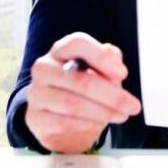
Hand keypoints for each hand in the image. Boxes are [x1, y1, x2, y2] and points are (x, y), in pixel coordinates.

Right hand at [25, 32, 141, 153]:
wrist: (57, 119)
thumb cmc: (81, 89)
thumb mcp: (98, 72)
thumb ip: (109, 63)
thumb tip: (117, 67)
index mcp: (60, 50)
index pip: (78, 43)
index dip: (102, 57)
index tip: (123, 74)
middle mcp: (44, 68)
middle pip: (80, 79)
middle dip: (112, 95)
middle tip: (132, 105)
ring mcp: (36, 93)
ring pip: (73, 103)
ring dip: (103, 112)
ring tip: (121, 115)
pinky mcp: (35, 117)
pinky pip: (65, 122)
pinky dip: (87, 124)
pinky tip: (99, 124)